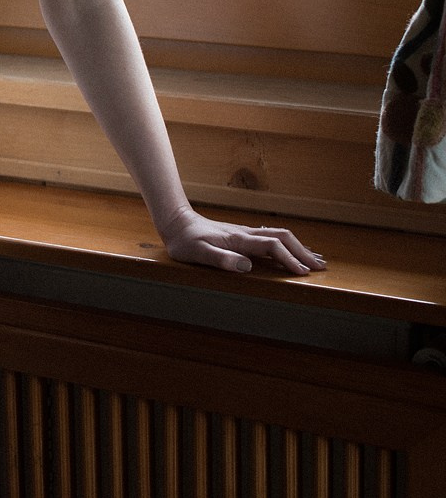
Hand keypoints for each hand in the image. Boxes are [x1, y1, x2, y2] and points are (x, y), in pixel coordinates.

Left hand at [158, 207, 325, 276]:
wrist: (177, 223)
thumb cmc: (185, 242)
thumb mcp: (198, 254)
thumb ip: (221, 260)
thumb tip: (247, 266)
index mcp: (239, 240)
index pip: (272, 247)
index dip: (289, 259)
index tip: (303, 273)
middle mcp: (246, 234)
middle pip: (284, 238)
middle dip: (303, 252)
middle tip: (321, 267)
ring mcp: (246, 233)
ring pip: (280, 236)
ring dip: (299, 247)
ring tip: (316, 259)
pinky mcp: (243, 235)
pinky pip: (272, 237)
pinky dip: (288, 245)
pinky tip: (292, 251)